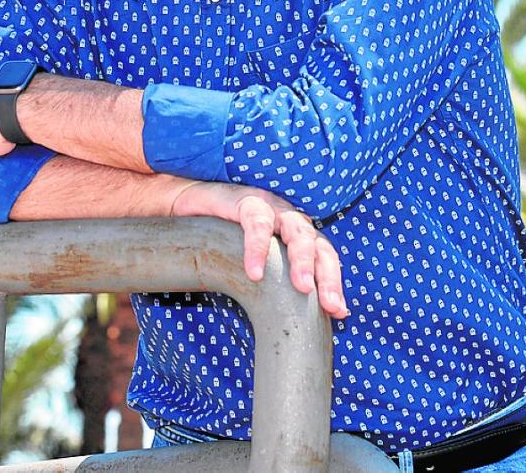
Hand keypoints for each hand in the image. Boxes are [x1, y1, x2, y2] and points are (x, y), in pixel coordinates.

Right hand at [171, 182, 347, 319]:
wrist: (186, 203)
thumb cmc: (220, 238)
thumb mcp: (250, 265)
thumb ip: (269, 284)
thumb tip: (285, 326)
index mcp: (294, 236)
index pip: (324, 257)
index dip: (333, 282)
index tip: (339, 313)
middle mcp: (287, 220)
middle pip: (319, 244)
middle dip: (328, 275)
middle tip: (328, 305)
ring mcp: (269, 207)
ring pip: (297, 230)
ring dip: (302, 260)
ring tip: (302, 288)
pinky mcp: (244, 200)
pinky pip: (256, 222)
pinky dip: (257, 247)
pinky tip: (254, 272)